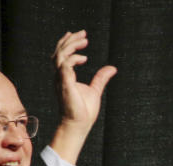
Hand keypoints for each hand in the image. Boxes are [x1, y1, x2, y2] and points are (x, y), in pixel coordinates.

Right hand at [50, 29, 116, 163]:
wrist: (78, 125)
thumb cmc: (84, 111)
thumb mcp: (95, 90)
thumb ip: (101, 78)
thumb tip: (112, 68)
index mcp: (65, 76)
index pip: (62, 54)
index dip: (69, 43)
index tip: (81, 37)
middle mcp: (60, 76)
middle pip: (59, 51)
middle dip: (71, 40)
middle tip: (84, 34)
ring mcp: (60, 80)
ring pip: (59, 55)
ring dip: (71, 46)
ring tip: (85, 41)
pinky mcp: (65, 85)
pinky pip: (64, 66)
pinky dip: (73, 59)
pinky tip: (84, 59)